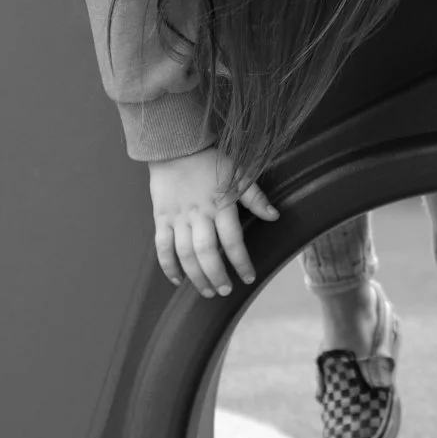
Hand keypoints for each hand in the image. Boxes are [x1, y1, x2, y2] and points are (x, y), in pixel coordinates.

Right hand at [148, 147, 278, 295]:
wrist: (175, 146)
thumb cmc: (211, 161)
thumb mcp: (239, 173)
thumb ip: (256, 198)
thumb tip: (275, 216)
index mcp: (220, 204)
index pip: (232, 240)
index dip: (241, 262)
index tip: (248, 278)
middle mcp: (198, 214)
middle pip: (206, 252)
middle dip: (216, 275)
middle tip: (225, 290)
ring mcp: (177, 217)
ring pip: (184, 254)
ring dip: (196, 276)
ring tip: (207, 291)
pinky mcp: (161, 218)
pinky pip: (162, 247)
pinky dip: (168, 266)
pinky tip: (178, 281)